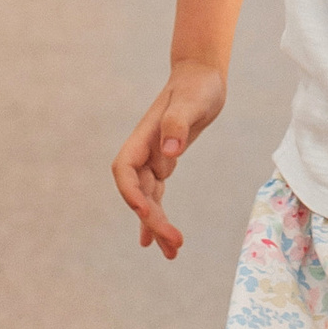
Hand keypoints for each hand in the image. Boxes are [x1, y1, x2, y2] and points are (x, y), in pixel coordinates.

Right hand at [111, 61, 227, 257]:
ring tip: (172, 253)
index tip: (144, 210)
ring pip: (148, 199)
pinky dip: (157, 216)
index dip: (130, 192)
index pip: (124, 170)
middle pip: (139, 192)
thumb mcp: (193, 101)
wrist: (203, 76)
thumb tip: (169, 153)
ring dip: (156, 225)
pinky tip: (159, 240)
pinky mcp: (165, 161)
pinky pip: (157, 194)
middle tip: (174, 245)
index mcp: (144, 136)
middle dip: (152, 219)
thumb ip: (178, 124)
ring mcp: (153, 158)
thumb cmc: (198, 85)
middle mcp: (144, 150)